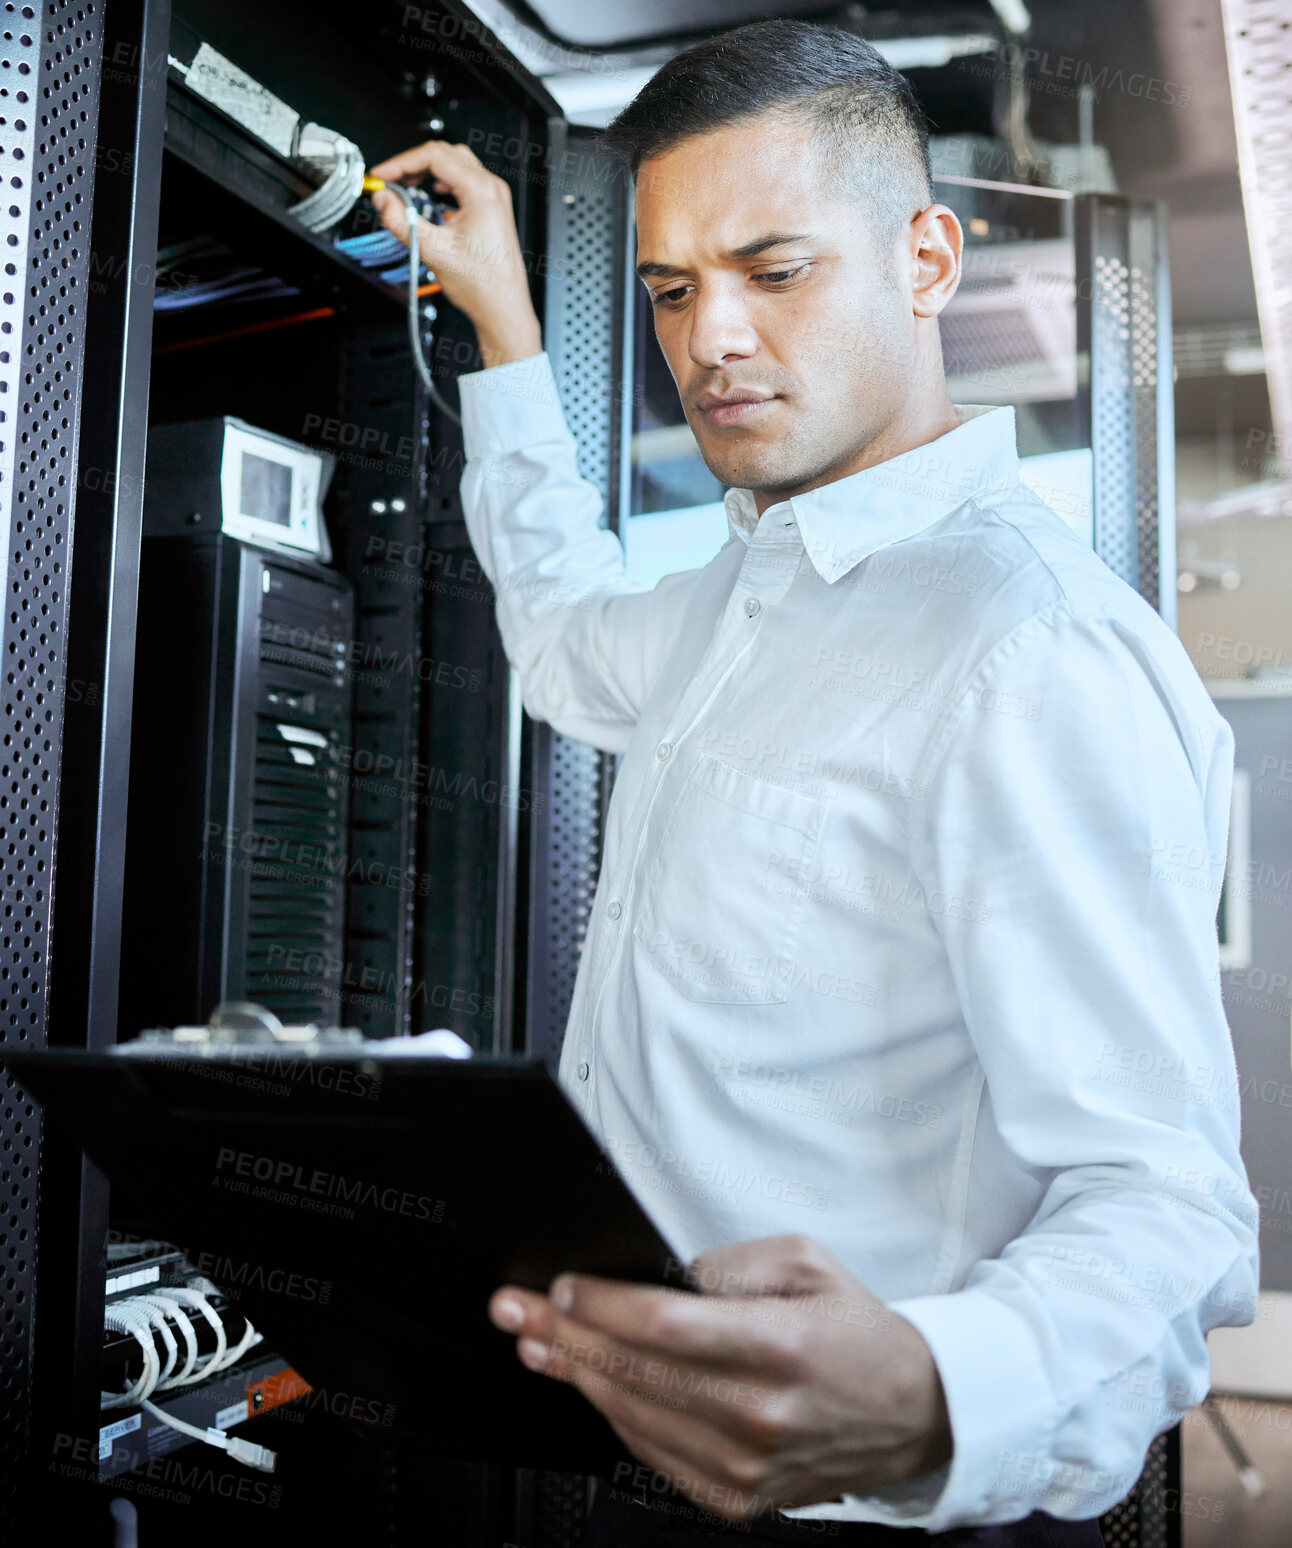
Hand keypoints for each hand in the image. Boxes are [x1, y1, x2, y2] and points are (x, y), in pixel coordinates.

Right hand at [368, 139, 541, 367]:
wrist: (503, 308)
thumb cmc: (483, 286)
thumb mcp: (433, 251)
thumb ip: (402, 221)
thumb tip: (384, 200)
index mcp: (481, 191)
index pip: (434, 157)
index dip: (402, 162)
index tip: (383, 174)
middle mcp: (491, 189)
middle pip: (445, 154)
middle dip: (413, 163)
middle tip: (391, 178)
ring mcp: (494, 198)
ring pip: (455, 164)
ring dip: (428, 170)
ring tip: (406, 185)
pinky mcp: (492, 208)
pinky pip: (464, 181)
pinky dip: (442, 181)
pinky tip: (431, 194)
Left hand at [488, 1234, 951, 1520]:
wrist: (912, 1412)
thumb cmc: (855, 1330)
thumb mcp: (807, 1263)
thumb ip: (732, 1264)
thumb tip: (663, 1274)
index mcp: (779, 1346)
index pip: (665, 1326)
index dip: (602, 1307)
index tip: (560, 1287)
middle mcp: (759, 1414)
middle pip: (635, 1372)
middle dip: (563, 1336)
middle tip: (513, 1309)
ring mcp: (745, 1467)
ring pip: (634, 1416)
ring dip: (574, 1376)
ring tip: (534, 1344)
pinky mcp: (737, 1499)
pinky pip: (653, 1454)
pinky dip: (613, 1416)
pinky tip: (586, 1384)